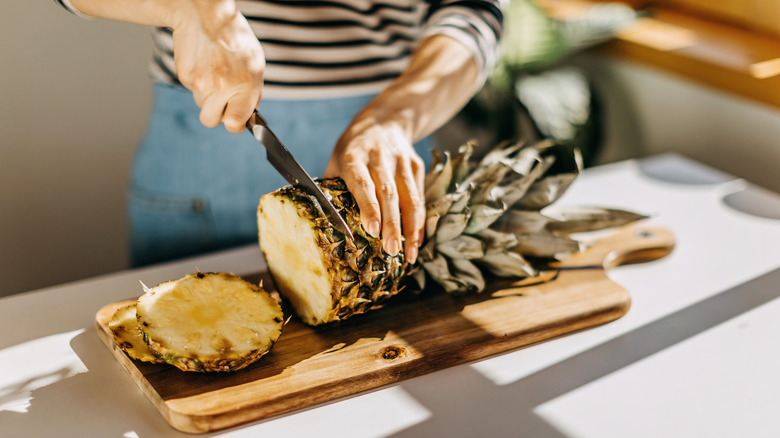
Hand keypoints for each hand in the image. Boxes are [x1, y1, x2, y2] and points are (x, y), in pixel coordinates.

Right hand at [171, 0, 263, 132]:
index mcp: (245, 86)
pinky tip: (204, 64)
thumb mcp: (255, 65)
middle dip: (217, 113)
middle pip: (211, 120)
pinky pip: (192, 90)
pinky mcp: (185, 76)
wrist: (206, 16)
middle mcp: (222, 87)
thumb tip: (248, 116)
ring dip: (208, 95)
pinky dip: (198, 82)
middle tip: (223, 98)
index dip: (235, 124)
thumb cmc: (235, 40)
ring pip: (202, 104)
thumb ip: (252, 93)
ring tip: (215, 72)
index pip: (234, 124)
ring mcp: (201, 82)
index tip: (236, 120)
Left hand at [324, 119, 424, 263]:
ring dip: (410, 228)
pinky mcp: (416, 166)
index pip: (363, 182)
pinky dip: (418, 221)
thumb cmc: (353, 150)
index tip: (372, 229)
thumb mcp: (337, 161)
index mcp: (354, 156)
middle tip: (391, 251)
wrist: (384, 121)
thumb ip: (332, 189)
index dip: (369, 206)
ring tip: (408, 254)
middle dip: (391, 224)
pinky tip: (416, 241)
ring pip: (409, 197)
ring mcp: (401, 161)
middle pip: (389, 193)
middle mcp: (379, 157)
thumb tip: (325, 224)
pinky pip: (419, 197)